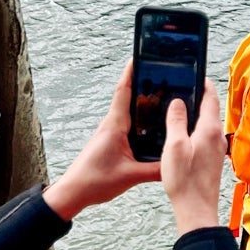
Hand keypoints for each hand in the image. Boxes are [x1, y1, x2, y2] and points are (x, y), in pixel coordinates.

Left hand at [43, 64, 161, 221]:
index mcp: (115, 125)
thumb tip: (176, 163)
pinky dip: (140, 120)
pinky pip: (128, 125)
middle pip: (129, 97)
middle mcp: (112, 125)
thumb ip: (155, 169)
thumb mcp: (130, 175)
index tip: (139, 57)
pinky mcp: (111, 142)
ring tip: (163, 95)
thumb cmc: (94, 181)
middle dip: (144, 84)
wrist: (73, 192)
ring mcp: (111, 133)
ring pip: (129, 111)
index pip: (124, 92)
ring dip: (143, 102)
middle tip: (162, 74)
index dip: (131, 73)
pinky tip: (153, 125)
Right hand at [161, 85, 223, 235]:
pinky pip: (205, 137)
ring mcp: (216, 149)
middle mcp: (217, 137)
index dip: (204, 84)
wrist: (196, 210)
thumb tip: (178, 102)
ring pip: (208, 124)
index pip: (211, 98)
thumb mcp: (174, 146)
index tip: (197, 74)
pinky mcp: (212, 160)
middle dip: (199, 98)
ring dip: (197, 114)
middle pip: (210, 110)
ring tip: (180, 109)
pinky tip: (183, 134)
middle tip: (184, 88)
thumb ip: (176, 121)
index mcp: (210, 130)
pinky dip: (196, 129)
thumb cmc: (185, 180)